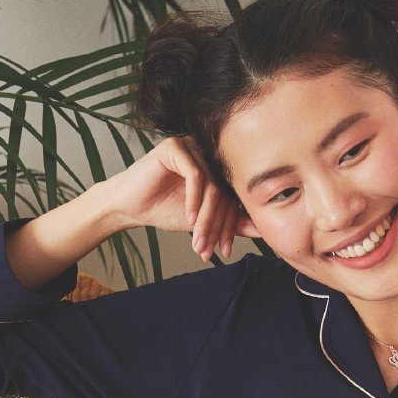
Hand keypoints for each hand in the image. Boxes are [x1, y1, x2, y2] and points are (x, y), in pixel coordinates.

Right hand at [100, 134, 256, 260]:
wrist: (132, 206)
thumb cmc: (166, 210)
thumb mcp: (205, 221)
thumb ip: (233, 222)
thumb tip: (265, 229)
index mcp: (218, 169)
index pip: (234, 197)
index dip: (232, 227)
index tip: (226, 251)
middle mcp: (208, 154)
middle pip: (226, 192)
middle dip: (218, 226)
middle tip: (210, 249)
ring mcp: (193, 147)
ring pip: (212, 186)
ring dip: (206, 218)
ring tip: (197, 239)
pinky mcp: (176, 147)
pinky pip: (195, 175)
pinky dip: (194, 200)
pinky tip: (188, 218)